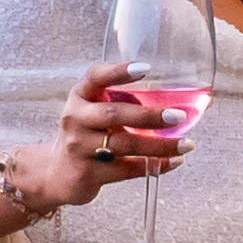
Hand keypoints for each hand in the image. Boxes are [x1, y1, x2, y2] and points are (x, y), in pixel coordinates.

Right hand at [49, 62, 184, 195]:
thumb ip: (120, 103)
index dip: (118, 72)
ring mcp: (79, 148)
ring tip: (186, 144)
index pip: (95, 77)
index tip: (146, 68)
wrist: (56, 174)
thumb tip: (176, 101)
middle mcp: (76, 120)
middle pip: (113, 114)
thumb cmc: (85, 136)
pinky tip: (173, 161)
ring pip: (124, 145)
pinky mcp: (88, 174)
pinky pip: (127, 170)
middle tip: (178, 116)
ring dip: (159, 145)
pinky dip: (154, 165)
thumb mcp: (91, 112)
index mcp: (80, 98)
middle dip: (149, 115)